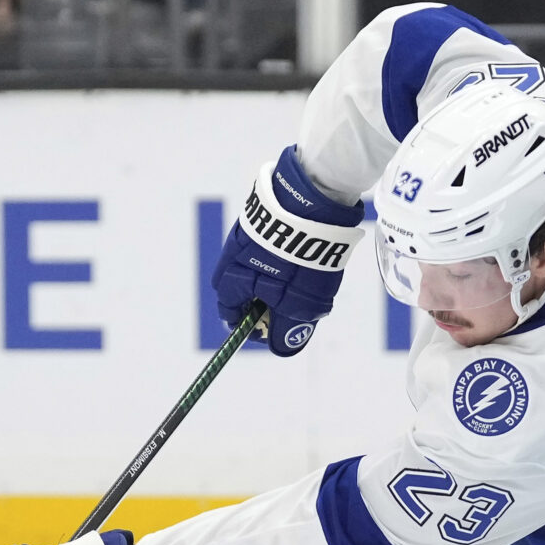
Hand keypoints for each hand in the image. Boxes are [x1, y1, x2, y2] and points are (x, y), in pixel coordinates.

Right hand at [212, 145, 363, 356]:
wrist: (315, 196)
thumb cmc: (303, 255)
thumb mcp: (298, 304)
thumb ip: (287, 328)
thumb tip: (281, 348)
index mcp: (233, 275)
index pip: (229, 309)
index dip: (247, 325)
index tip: (267, 332)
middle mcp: (236, 251)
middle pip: (241, 285)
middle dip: (261, 300)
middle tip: (285, 307)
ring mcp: (253, 229)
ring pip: (259, 263)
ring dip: (277, 276)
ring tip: (304, 280)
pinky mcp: (271, 213)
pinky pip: (275, 242)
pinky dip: (288, 255)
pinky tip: (308, 254)